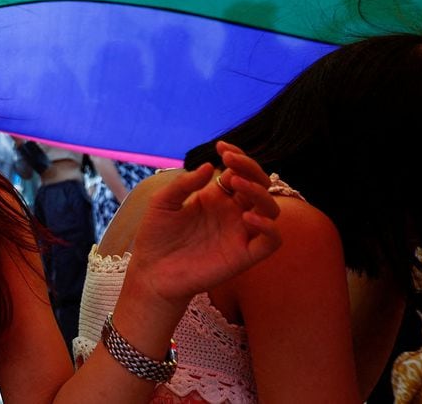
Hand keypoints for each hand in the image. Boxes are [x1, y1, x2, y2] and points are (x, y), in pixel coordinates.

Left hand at [129, 141, 281, 307]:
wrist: (150, 273)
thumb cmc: (156, 237)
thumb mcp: (163, 203)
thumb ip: (183, 184)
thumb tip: (209, 166)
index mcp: (216, 198)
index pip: (239, 172)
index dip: (237, 157)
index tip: (221, 147)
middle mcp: (233, 214)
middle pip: (259, 186)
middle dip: (250, 168)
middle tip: (230, 160)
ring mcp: (240, 234)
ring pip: (271, 209)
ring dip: (260, 192)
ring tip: (236, 183)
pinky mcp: (243, 256)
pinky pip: (271, 242)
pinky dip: (269, 228)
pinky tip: (248, 218)